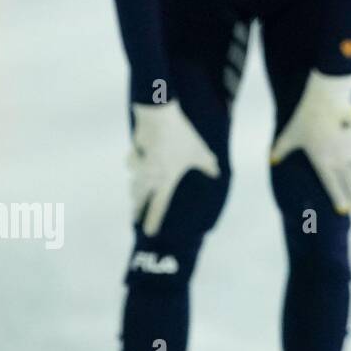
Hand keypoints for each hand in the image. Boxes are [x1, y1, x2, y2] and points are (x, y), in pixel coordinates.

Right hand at [128, 100, 218, 236]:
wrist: (158, 117)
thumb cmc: (182, 137)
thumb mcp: (199, 152)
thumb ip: (208, 165)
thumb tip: (217, 174)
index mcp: (166, 181)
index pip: (158, 207)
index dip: (153, 221)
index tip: (149, 233)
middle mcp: (150, 177)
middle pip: (140, 198)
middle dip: (137, 209)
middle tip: (134, 218)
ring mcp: (140, 166)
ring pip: (134, 182)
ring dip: (134, 190)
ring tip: (134, 196)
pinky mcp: (135, 152)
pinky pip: (133, 162)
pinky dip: (134, 164)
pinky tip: (137, 164)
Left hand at [270, 70, 350, 213]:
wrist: (324, 100)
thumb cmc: (304, 118)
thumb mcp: (289, 135)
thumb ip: (281, 150)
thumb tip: (271, 161)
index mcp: (322, 163)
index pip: (333, 188)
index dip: (340, 200)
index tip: (343, 210)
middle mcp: (339, 160)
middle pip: (349, 184)